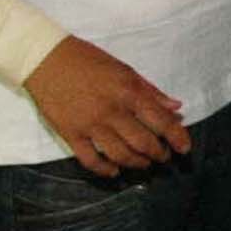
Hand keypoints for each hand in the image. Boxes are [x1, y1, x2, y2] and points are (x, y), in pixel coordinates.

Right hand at [23, 39, 191, 175]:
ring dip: (136, 163)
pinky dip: (105, 169)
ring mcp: (90, 124)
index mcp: (129, 92)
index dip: (177, 138)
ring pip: (120, 155)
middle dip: (158, 154)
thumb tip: (176, 107)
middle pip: (143, 143)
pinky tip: (114, 170)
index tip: (185, 148)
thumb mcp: (125, 70)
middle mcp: (112, 111)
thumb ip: (151, 91)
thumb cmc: (88, 60)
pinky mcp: (70, 133)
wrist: (45, 59)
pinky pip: (90, 160)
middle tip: (163, 156)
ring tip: (143, 164)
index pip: (161, 121)